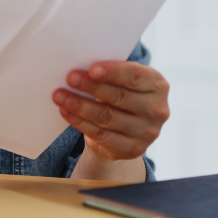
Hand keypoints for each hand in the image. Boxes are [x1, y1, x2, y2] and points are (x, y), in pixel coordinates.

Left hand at [52, 61, 169, 161]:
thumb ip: (111, 74)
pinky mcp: (132, 149)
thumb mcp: (124, 82)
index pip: (135, 76)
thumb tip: (82, 68)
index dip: (113, 72)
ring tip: (60, 96)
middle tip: (70, 78)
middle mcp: (157, 110)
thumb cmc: (121, 96)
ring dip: (80, 105)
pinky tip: (66, 112)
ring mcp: (147, 132)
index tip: (92, 69)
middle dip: (92, 87)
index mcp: (158, 85)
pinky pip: (101, 135)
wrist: (126, 131)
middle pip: (120, 97)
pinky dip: (80, 122)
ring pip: (107, 117)